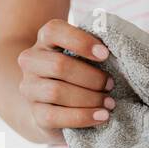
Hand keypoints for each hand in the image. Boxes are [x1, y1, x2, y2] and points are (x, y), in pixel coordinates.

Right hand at [17, 19, 115, 144]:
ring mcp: (30, 89)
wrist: (53, 106)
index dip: (81, 42)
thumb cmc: (77, 74)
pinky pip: (54, 116)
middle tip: (111, 84)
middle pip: (58, 65)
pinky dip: (82, 116)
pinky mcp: (35, 114)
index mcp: (45, 40)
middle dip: (91, 77)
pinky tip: (101, 116)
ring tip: (109, 103)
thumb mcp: (82, 56)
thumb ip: (93, 49)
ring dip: (89, 98)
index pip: (54, 31)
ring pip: (56, 92)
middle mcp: (31, 61)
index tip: (105, 54)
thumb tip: (118, 47)